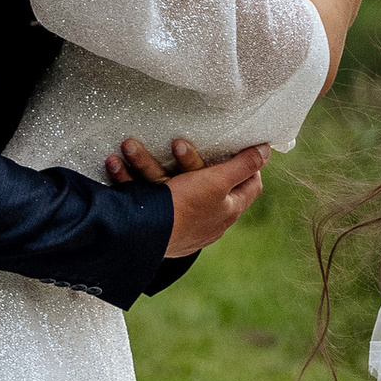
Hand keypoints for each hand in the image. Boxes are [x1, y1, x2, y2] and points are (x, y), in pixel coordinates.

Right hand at [107, 132, 266, 256]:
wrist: (143, 238)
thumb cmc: (185, 208)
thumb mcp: (217, 181)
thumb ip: (243, 165)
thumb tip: (266, 151)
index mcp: (227, 210)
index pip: (251, 186)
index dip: (250, 165)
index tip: (239, 146)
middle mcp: (206, 220)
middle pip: (204, 182)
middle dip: (186, 156)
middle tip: (178, 142)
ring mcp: (179, 224)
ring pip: (164, 183)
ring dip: (145, 161)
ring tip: (129, 145)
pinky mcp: (153, 225)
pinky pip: (141, 195)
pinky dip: (126, 178)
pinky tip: (113, 164)